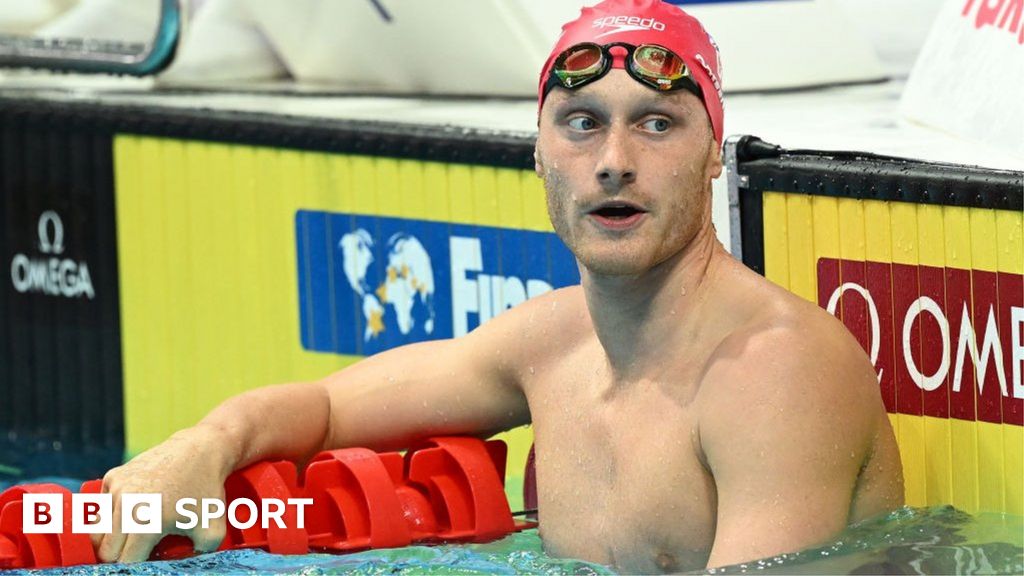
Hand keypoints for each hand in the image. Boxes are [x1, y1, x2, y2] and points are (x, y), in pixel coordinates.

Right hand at [92, 426, 235, 562]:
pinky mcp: (112, 477)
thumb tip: (169, 568)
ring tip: (137, 532)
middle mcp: (124, 506)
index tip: (149, 560)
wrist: (202, 451)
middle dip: (122, 556)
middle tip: (142, 549)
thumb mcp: (212, 533)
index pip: (124, 562)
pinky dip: (114, 514)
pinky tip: (137, 508)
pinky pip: (102, 508)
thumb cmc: (208, 493)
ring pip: (98, 531)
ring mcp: (115, 489)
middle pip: (105, 551)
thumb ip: (192, 559)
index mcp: (145, 524)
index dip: (136, 566)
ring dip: (114, 537)